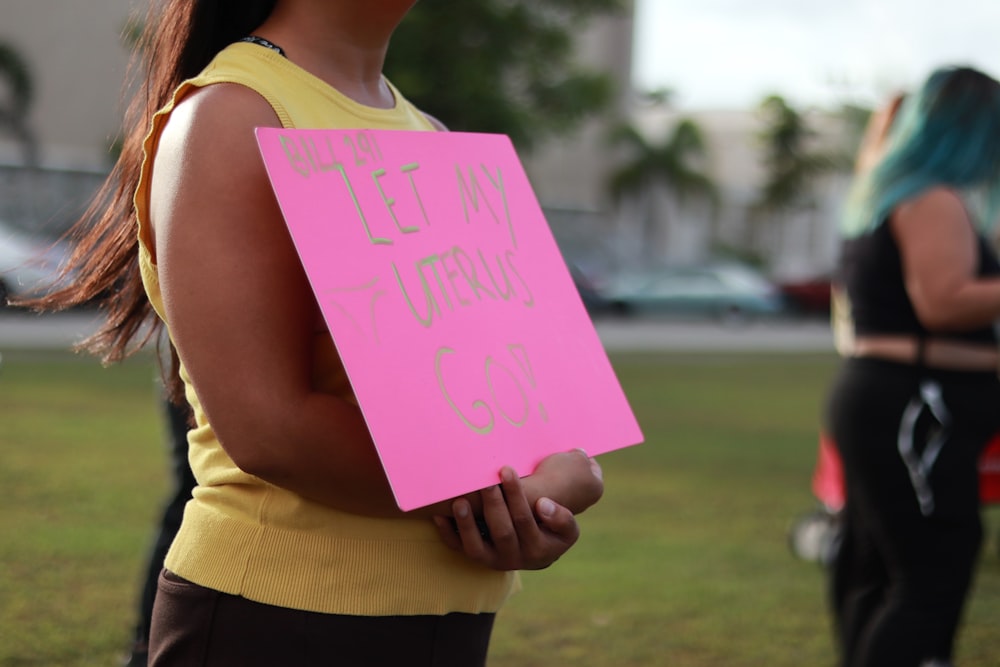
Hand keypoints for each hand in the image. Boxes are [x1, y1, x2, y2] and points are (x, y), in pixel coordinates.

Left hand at [433, 466, 579, 570]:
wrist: (539, 550)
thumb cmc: (552, 530)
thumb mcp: (568, 529)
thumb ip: (562, 519)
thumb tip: (542, 505)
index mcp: (539, 551)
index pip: (525, 520)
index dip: (515, 495)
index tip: (506, 471)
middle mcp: (515, 560)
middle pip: (502, 531)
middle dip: (493, 503)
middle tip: (485, 480)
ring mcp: (493, 561)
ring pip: (476, 548)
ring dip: (466, 524)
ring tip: (459, 501)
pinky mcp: (478, 558)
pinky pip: (459, 549)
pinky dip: (448, 533)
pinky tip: (440, 514)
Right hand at [523, 449, 603, 514]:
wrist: (535, 496)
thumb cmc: (559, 474)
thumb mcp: (576, 455)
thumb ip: (581, 454)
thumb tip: (581, 455)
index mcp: (597, 489)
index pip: (594, 468)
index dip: (584, 456)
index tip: (574, 450)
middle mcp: (585, 502)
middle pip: (579, 477)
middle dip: (570, 466)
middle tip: (562, 455)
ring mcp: (568, 507)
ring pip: (565, 485)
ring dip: (558, 475)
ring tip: (548, 463)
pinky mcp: (551, 509)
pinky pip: (552, 491)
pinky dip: (548, 483)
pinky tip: (540, 475)